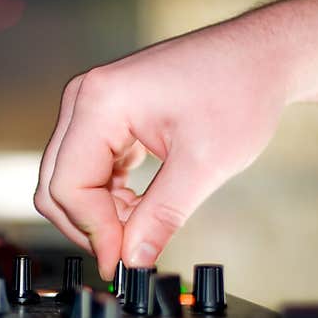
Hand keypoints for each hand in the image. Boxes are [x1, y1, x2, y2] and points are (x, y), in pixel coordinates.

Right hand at [35, 19, 288, 278]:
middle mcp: (84, 99)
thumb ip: (161, 217)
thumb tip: (133, 260)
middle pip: (57, 184)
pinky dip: (106, 197)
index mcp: (100, 102)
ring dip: (99, 213)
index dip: (93, 230)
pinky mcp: (103, 117)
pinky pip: (86, 170)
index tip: (122, 262)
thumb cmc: (239, 89)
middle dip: (91, 225)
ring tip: (144, 224)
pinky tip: (140, 206)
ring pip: (68, 181)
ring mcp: (90, 106)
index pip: (68, 185)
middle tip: (130, 252)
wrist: (260, 55)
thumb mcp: (204, 164)